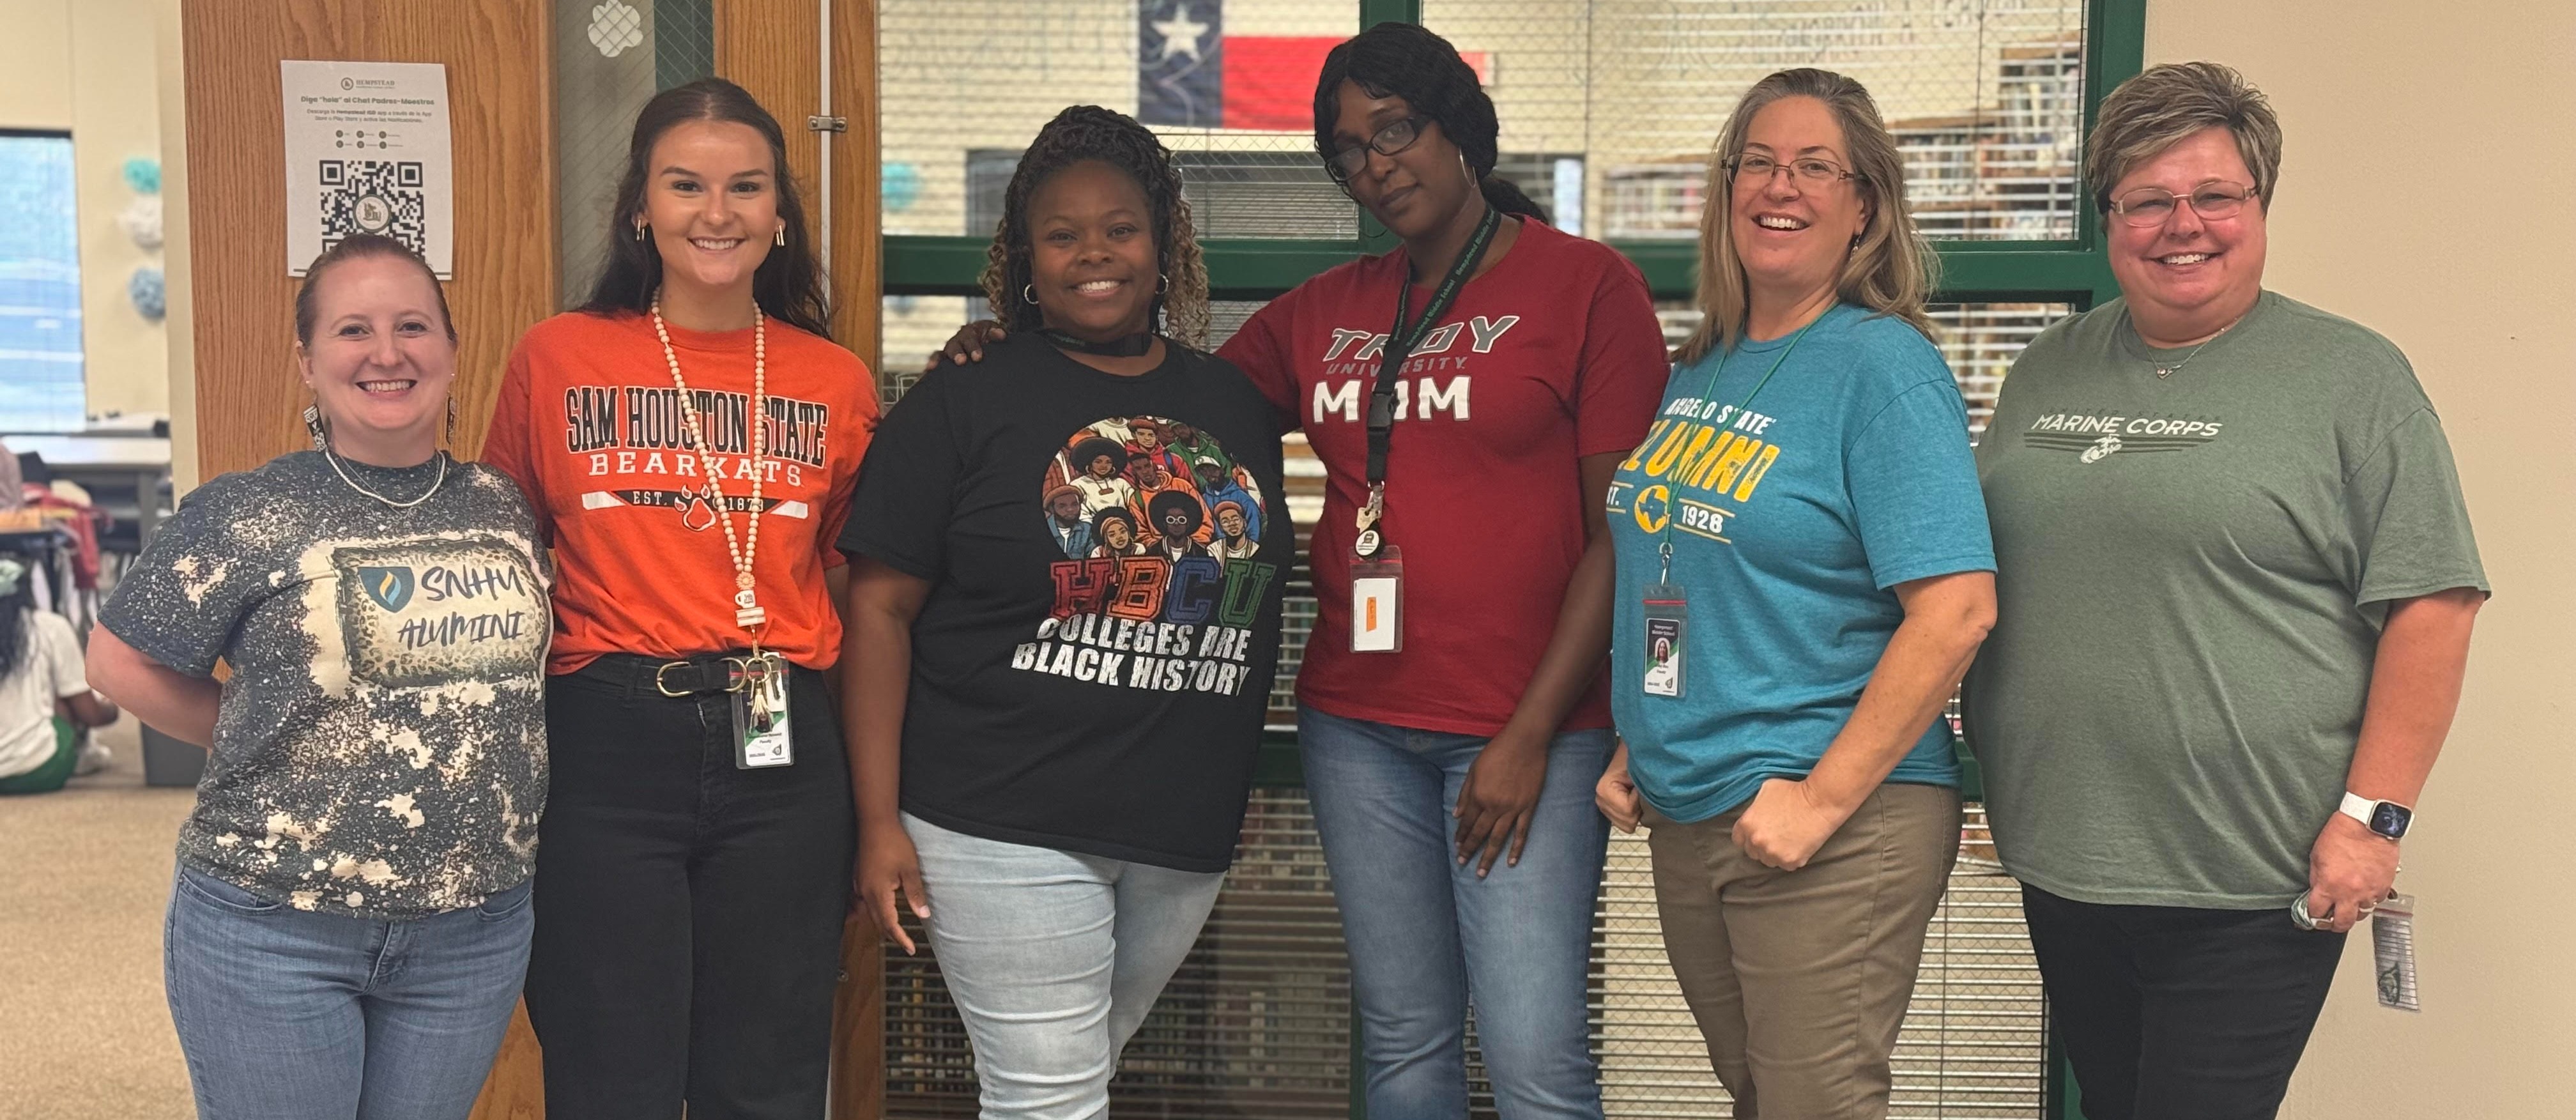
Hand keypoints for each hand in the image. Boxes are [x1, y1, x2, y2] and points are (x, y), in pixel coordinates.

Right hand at [857, 820, 930, 953]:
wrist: (875, 824)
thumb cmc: (893, 843)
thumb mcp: (910, 869)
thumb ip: (915, 894)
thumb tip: (924, 915)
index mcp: (878, 893)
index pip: (889, 924)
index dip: (900, 938)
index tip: (910, 949)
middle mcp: (866, 892)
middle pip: (877, 922)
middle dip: (891, 935)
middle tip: (906, 943)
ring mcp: (860, 885)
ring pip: (870, 913)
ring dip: (883, 924)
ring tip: (896, 930)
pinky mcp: (859, 879)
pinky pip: (865, 902)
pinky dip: (876, 911)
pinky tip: (883, 909)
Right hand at [925, 320, 1008, 370]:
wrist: (985, 342)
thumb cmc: (990, 338)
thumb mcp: (994, 333)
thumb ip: (996, 333)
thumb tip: (1001, 335)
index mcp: (970, 333)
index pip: (970, 338)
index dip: (973, 347)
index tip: (977, 357)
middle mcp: (957, 341)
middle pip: (953, 346)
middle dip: (956, 354)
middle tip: (961, 361)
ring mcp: (948, 352)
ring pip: (940, 354)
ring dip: (937, 360)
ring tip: (932, 367)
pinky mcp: (943, 361)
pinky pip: (935, 363)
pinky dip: (930, 367)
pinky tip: (926, 373)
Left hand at [1454, 731, 1549, 876]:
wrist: (1524, 743)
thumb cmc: (1496, 753)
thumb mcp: (1474, 770)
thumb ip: (1465, 794)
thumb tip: (1456, 815)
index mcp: (1479, 796)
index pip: (1467, 822)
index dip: (1461, 836)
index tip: (1457, 847)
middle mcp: (1494, 807)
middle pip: (1480, 834)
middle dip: (1470, 851)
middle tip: (1463, 864)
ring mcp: (1513, 809)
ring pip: (1498, 838)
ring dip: (1489, 857)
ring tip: (1482, 873)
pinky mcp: (1528, 808)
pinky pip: (1521, 832)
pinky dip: (1516, 848)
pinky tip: (1511, 862)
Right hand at [1595, 742, 1641, 833]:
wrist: (1637, 750)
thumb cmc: (1637, 757)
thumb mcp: (1641, 771)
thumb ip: (1643, 788)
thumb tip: (1650, 804)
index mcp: (1604, 790)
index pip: (1628, 810)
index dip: (1639, 800)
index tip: (1638, 784)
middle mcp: (1601, 800)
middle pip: (1627, 822)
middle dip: (1639, 808)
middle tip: (1639, 790)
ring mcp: (1604, 807)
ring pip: (1627, 825)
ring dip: (1637, 810)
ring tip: (1637, 793)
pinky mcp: (1611, 810)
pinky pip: (1626, 823)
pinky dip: (1635, 813)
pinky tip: (1635, 800)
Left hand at [1730, 777, 1854, 870]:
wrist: (1819, 802)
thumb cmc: (1793, 791)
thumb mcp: (1765, 791)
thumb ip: (1754, 806)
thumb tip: (1753, 813)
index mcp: (1746, 824)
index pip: (1738, 840)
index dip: (1748, 837)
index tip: (1758, 834)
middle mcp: (1756, 841)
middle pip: (1753, 852)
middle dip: (1761, 846)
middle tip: (1776, 837)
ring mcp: (1773, 853)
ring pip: (1769, 861)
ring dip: (1775, 854)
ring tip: (1788, 841)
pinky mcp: (1790, 861)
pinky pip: (1786, 865)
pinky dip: (1791, 858)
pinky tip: (1798, 845)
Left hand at [2303, 813, 2398, 932]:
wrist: (2369, 824)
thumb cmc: (2342, 834)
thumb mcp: (2316, 856)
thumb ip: (2316, 877)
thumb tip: (2317, 890)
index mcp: (2329, 886)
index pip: (2317, 913)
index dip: (2313, 916)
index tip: (2314, 916)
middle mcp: (2349, 893)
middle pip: (2342, 924)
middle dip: (2334, 925)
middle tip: (2331, 921)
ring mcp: (2369, 892)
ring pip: (2362, 914)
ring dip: (2354, 911)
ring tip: (2349, 903)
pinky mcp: (2384, 887)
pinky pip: (2376, 901)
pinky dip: (2370, 899)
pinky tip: (2365, 890)